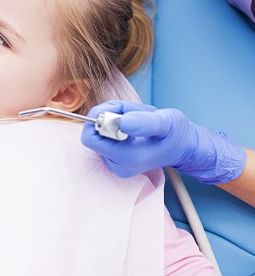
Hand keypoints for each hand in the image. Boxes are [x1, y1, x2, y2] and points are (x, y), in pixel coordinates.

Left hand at [81, 100, 246, 183]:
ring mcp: (115, 163)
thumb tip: (121, 122)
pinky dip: (115, 124)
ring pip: (99, 132)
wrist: (184, 147)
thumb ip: (144, 123)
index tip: (120, 110)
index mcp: (125, 158)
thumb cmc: (176, 134)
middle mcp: (117, 165)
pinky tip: (133, 126)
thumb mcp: (165, 122)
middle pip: (94, 133)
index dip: (100, 118)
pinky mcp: (115, 159)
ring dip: (113, 118)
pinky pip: (105, 136)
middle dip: (108, 115)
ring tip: (135, 118)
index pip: (90, 138)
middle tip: (129, 111)